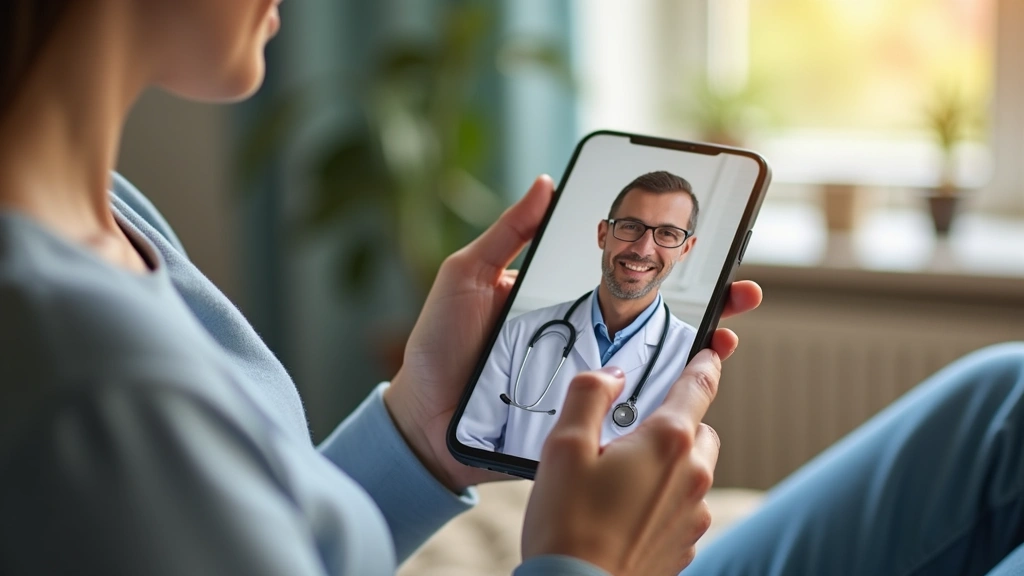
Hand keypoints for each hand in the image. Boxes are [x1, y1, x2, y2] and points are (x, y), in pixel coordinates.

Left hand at [384, 175, 761, 491]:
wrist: (421, 419)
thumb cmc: (440, 345)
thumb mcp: (468, 276)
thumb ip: (508, 234)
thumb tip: (545, 182)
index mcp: (562, 301)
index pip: (626, 277)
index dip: (667, 263)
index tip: (704, 244)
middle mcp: (583, 340)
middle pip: (655, 320)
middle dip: (706, 305)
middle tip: (741, 291)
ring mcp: (586, 381)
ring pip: (654, 366)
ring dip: (700, 352)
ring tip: (728, 336)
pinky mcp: (581, 420)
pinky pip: (630, 411)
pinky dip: (665, 402)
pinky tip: (691, 388)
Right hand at [522, 350, 724, 575]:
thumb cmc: (567, 523)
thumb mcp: (564, 445)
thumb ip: (590, 395)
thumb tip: (612, 376)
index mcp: (667, 442)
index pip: (699, 386)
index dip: (705, 362)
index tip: (712, 349)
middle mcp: (693, 476)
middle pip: (699, 430)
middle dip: (675, 423)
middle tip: (630, 436)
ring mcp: (694, 515)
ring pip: (694, 470)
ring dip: (669, 464)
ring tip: (620, 481)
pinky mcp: (686, 544)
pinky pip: (685, 507)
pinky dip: (664, 500)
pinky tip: (625, 512)